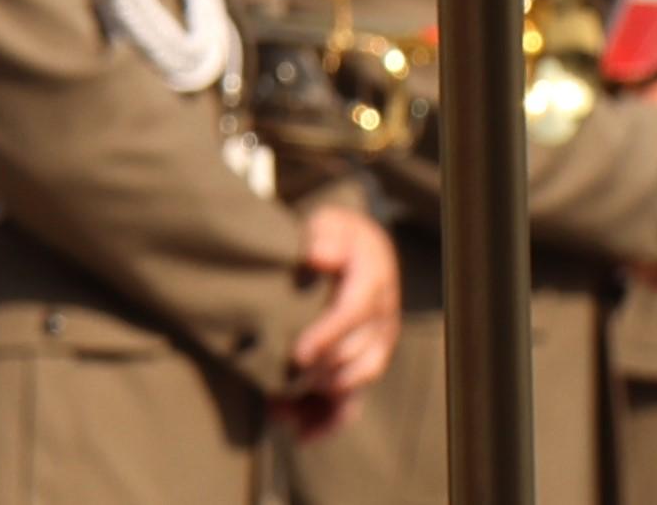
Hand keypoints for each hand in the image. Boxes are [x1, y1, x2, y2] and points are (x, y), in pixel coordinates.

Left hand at [279, 198, 401, 422]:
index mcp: (373, 278)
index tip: (297, 354)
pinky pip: (353, 401)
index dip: (327, 335)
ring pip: (353, 382)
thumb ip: (323, 235)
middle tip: (274, 382)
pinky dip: (329, 421)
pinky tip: (302, 434)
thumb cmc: (333, 235)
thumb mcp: (329, 222)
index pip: (354, 312)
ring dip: (316, 398)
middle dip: (313, 373)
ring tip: (278, 406)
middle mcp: (382, 316)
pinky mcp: (364, 365)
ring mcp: (376, 344)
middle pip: (352, 355)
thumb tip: (316, 256)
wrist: (351, 248)